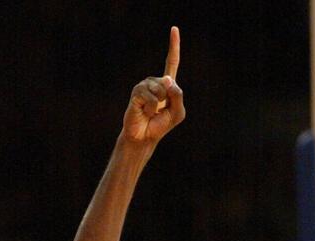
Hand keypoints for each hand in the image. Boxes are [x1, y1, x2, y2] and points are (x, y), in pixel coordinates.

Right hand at [123, 27, 184, 144]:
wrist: (145, 137)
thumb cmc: (161, 125)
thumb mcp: (178, 112)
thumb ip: (178, 95)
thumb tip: (168, 79)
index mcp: (166, 85)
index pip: (171, 62)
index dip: (174, 46)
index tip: (174, 29)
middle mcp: (155, 81)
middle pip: (169, 82)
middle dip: (169, 100)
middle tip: (160, 111)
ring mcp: (144, 85)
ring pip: (160, 89)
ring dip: (159, 105)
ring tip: (152, 112)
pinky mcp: (137, 92)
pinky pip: (151, 98)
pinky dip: (151, 108)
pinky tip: (146, 112)